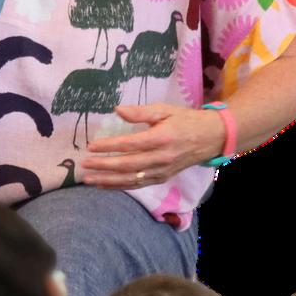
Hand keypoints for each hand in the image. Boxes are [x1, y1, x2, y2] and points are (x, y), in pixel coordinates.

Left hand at [78, 104, 224, 188]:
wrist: (210, 138)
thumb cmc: (185, 120)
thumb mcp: (165, 109)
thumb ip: (141, 111)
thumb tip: (118, 110)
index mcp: (161, 138)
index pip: (130, 144)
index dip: (109, 146)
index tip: (91, 146)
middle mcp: (161, 158)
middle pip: (128, 165)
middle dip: (104, 166)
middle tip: (84, 164)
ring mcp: (162, 171)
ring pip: (131, 179)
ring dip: (108, 181)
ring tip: (89, 179)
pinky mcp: (162, 178)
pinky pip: (139, 184)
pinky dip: (120, 186)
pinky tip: (105, 185)